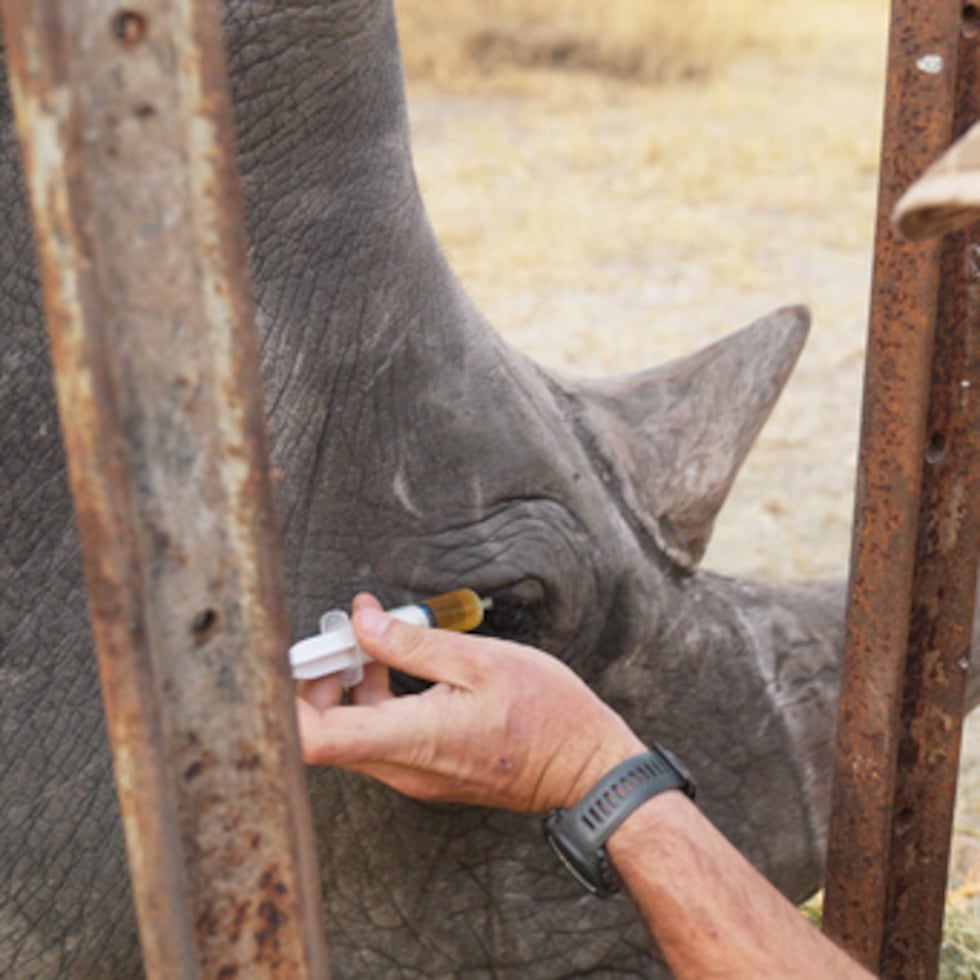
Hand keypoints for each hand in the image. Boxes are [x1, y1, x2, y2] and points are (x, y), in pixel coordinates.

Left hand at [296, 593, 644, 811]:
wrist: (585, 769)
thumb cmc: (546, 714)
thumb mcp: (480, 661)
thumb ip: (412, 643)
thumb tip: (361, 621)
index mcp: (412, 739)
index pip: (313, 741)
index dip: (285, 700)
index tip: (297, 656)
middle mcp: (404, 769)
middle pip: (322, 735)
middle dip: (316, 681)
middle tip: (338, 636)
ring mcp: (414, 776)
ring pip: (349, 735)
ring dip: (344, 689)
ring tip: (369, 643)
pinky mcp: (427, 773)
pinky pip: (378, 740)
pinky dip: (371, 703)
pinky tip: (393, 669)